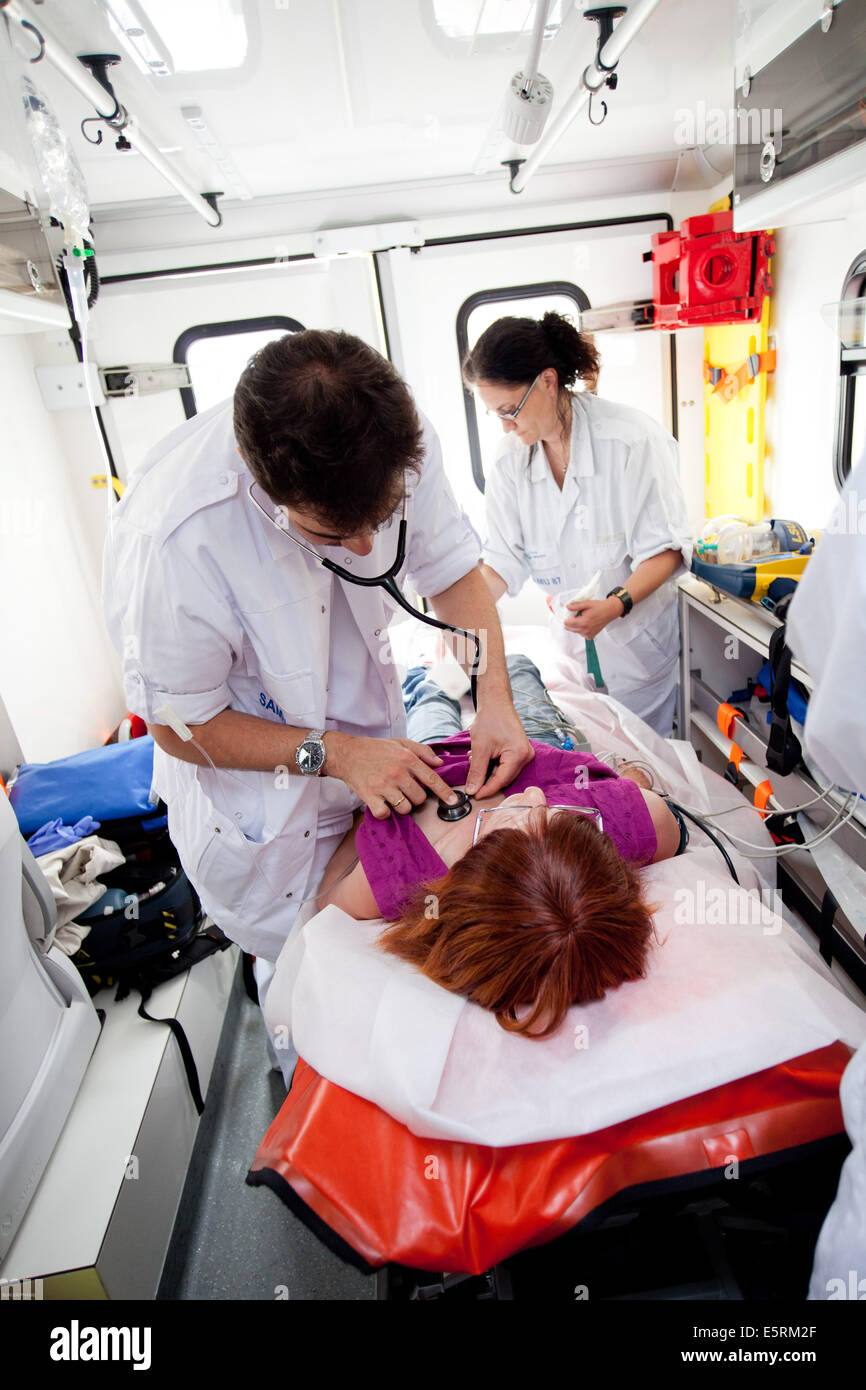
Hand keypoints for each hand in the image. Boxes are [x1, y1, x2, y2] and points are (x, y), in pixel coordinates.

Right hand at [324, 732, 458, 820]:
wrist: (346, 753)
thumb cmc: (375, 748)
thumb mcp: (401, 742)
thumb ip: (423, 751)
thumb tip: (440, 763)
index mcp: (407, 758)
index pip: (432, 779)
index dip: (445, 792)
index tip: (453, 801)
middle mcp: (397, 772)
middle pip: (420, 798)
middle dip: (416, 797)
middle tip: (406, 791)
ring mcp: (383, 785)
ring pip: (405, 808)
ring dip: (402, 806)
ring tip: (394, 796)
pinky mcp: (369, 796)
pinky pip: (385, 813)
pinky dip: (385, 812)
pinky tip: (382, 802)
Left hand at [465, 699, 533, 798]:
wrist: (496, 702)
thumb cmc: (489, 720)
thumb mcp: (479, 748)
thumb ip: (476, 771)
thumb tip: (472, 790)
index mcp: (519, 755)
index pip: (501, 780)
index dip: (487, 790)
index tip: (473, 795)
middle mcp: (526, 756)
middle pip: (504, 778)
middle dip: (487, 780)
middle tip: (470, 781)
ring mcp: (525, 753)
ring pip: (504, 772)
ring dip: (488, 771)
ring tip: (473, 760)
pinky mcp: (520, 751)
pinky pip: (506, 765)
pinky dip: (493, 764)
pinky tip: (482, 757)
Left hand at [563, 596, 621, 638]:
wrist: (610, 611)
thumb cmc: (600, 607)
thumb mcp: (587, 603)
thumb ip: (576, 605)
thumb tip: (567, 607)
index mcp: (584, 622)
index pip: (567, 623)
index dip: (566, 617)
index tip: (568, 613)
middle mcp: (586, 630)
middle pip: (569, 628)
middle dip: (570, 621)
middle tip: (576, 615)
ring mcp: (588, 634)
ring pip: (575, 631)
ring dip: (576, 625)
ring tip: (583, 618)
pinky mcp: (590, 636)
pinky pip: (581, 633)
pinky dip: (581, 629)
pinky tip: (586, 623)